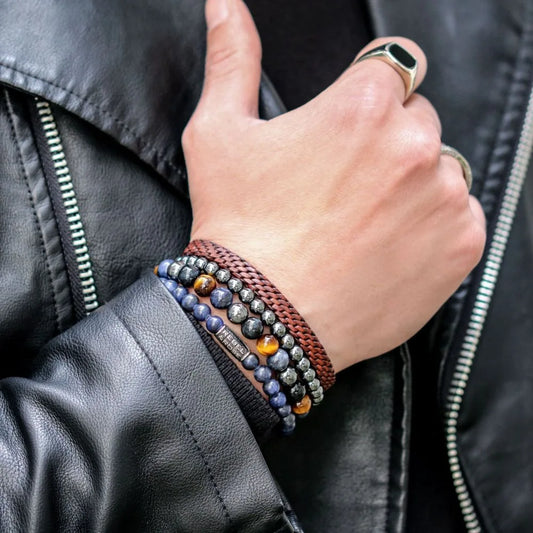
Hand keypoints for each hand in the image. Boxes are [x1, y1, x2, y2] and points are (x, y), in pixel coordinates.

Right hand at [182, 0, 485, 371]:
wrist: (263, 316)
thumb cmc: (239, 227)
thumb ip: (233, 59)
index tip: (348, 131)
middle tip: (345, 187)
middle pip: (418, 121)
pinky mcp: (460, 247)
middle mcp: (415, 145)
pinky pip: (460, 217)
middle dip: (387, 143)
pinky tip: (387, 248)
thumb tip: (225, 4)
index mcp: (363, 106)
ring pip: (440, 170)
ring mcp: (444, 199)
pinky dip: (432, 228)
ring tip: (364, 222)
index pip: (392, 68)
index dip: (366, 98)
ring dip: (412, 186)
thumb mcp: (219, 135)